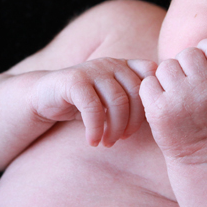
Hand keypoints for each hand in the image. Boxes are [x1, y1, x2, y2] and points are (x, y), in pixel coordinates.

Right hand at [32, 58, 155, 146]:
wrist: (43, 96)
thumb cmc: (83, 103)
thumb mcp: (111, 101)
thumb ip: (133, 103)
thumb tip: (163, 120)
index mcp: (125, 66)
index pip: (151, 77)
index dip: (151, 102)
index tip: (141, 126)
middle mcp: (112, 63)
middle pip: (137, 93)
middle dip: (133, 122)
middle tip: (123, 139)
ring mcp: (93, 69)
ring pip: (117, 101)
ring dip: (114, 129)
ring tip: (107, 143)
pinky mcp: (74, 80)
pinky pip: (93, 107)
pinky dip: (95, 129)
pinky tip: (92, 141)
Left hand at [140, 38, 206, 160]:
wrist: (202, 155)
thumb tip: (206, 43)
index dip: (206, 52)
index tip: (204, 68)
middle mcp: (204, 87)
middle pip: (187, 53)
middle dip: (185, 66)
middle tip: (187, 85)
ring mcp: (180, 98)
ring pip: (166, 66)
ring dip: (167, 77)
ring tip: (175, 95)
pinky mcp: (159, 109)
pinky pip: (148, 82)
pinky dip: (151, 90)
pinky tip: (161, 102)